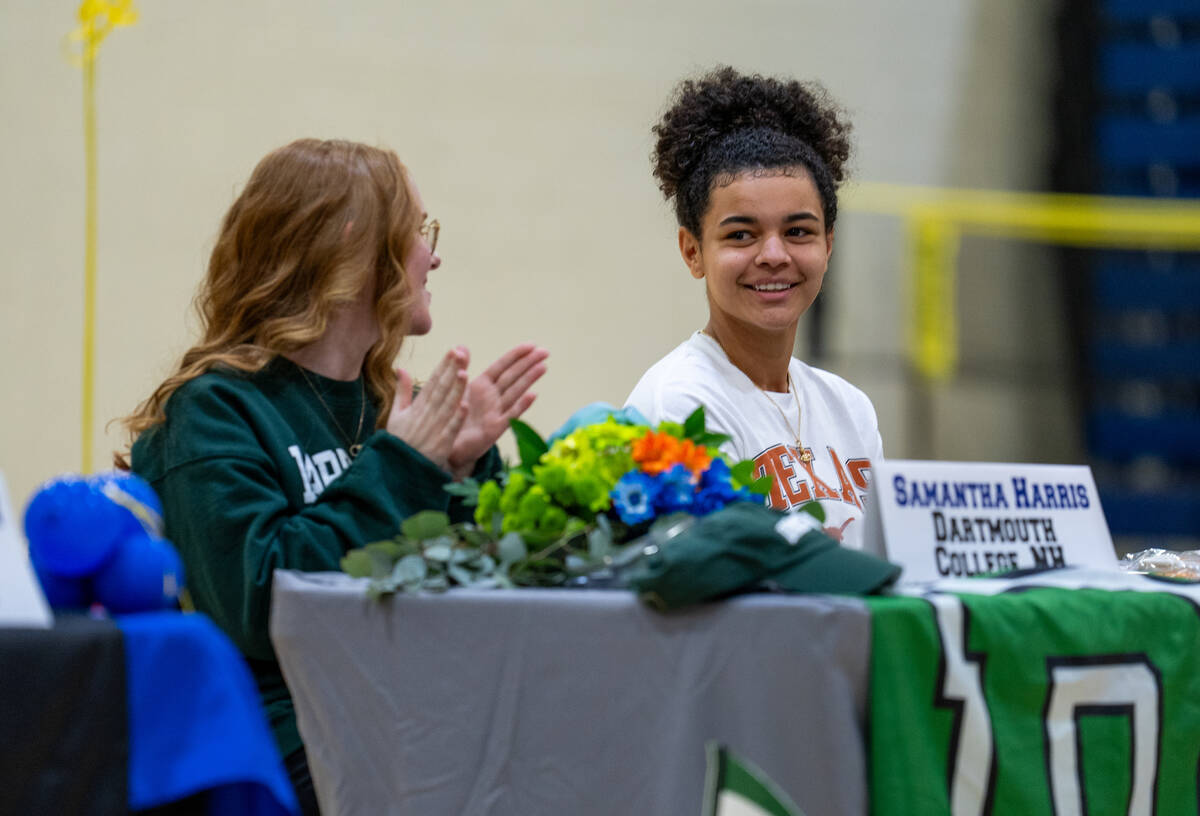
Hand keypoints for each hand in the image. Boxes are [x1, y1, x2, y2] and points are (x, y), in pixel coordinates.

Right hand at [386, 347, 468, 469]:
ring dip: (455, 390)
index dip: (444, 365)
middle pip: (441, 389)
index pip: (433, 381)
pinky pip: (449, 430)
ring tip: (464, 373)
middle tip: (461, 352)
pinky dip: (456, 418)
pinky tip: (464, 406)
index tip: (453, 350)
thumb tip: (401, 368)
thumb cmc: (399, 441)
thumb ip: (401, 391)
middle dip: (451, 370)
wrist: (397, 470)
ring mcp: (434, 429)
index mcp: (417, 406)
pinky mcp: (440, 445)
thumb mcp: (396, 415)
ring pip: (447, 406)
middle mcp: (426, 415)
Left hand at [448, 343, 548, 477]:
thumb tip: (460, 346)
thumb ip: (459, 368)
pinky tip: (533, 395)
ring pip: (515, 392)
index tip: (532, 345)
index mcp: (481, 386)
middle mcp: (491, 397)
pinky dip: (521, 405)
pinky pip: (510, 415)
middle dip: (528, 363)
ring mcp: (495, 412)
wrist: (447, 447)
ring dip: (529, 379)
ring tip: (543, 367)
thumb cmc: (452, 418)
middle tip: (545, 352)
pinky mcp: (495, 429)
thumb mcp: (453, 390)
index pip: (502, 367)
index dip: (516, 355)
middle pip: (513, 377)